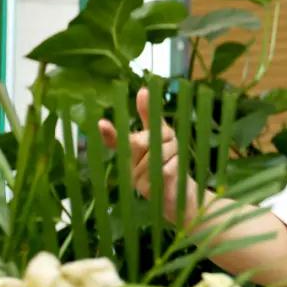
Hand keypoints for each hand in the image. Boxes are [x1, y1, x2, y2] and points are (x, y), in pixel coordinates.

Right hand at [98, 87, 198, 224]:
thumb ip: (151, 116)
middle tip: (172, 144)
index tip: (101, 123)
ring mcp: (140, 181)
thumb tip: (143, 89)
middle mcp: (130, 167)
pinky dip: (175, 165)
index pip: (115, 141)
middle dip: (160, 138)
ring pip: (157, 154)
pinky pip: (166, 169)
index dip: (109, 134)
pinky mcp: (153, 190)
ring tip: (175, 162)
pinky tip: (175, 171)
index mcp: (131, 154)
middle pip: (141, 142)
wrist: (185, 197)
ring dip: (173, 153)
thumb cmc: (171, 163)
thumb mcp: (164, 137)